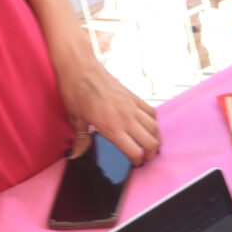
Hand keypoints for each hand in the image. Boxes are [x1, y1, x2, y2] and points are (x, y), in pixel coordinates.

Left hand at [56, 50, 161, 164]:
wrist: (81, 68)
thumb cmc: (76, 92)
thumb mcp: (76, 119)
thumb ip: (81, 140)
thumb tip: (75, 155)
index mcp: (112, 128)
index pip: (135, 151)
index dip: (137, 161)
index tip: (134, 163)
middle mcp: (126, 119)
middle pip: (151, 142)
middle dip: (151, 153)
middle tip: (146, 157)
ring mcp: (132, 106)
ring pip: (155, 128)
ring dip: (156, 139)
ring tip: (152, 144)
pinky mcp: (134, 96)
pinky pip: (151, 112)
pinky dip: (154, 121)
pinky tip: (149, 125)